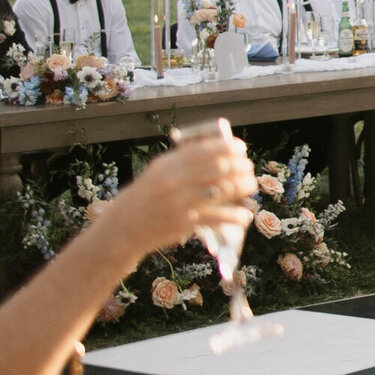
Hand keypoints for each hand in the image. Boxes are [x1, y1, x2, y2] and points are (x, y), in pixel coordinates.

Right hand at [112, 133, 254, 252]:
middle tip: (248, 168)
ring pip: (224, 189)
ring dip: (243, 186)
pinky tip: (244, 215)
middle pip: (219, 167)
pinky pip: (218, 217)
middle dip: (240, 166)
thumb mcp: (158, 172)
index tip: (240, 148)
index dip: (227, 147)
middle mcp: (175, 181)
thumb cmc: (145, 197)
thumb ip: (183, 160)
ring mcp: (181, 202)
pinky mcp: (186, 222)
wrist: (123, 227)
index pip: (205, 150)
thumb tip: (218, 149)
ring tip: (251, 185)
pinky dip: (236, 215)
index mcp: (168, 164)